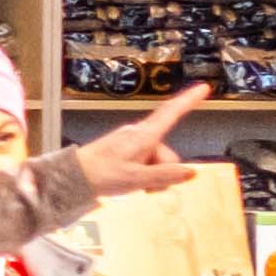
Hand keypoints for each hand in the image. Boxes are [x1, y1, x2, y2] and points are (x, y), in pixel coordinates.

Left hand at [70, 84, 215, 197]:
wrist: (71, 178)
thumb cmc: (101, 175)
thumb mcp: (137, 178)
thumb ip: (165, 175)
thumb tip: (191, 172)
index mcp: (144, 136)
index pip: (171, 113)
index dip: (188, 100)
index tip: (204, 88)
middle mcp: (138, 134)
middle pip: (166, 152)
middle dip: (163, 171)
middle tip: (145, 187)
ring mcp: (129, 142)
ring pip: (155, 160)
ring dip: (151, 176)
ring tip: (132, 185)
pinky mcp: (122, 150)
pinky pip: (143, 162)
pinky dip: (142, 174)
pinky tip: (128, 182)